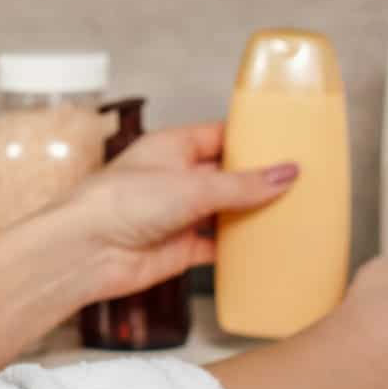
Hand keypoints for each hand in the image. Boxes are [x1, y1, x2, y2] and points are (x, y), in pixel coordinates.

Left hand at [43, 121, 298, 304]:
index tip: (287, 144)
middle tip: (301, 182)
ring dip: (252, 215)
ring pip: (225, 212)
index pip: (219, 137)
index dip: (251, 140)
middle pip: (226, 176)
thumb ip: (242, 184)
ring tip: (294, 213)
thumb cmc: (119, 203)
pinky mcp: (179, 248)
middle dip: (258, 181)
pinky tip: (266, 248)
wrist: (86, 252)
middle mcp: (175, 178)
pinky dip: (239, 249)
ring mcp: (178, 214)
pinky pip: (217, 246)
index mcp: (172, 148)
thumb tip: (285, 173)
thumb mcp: (191, 186)